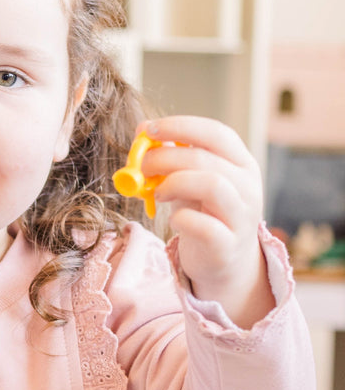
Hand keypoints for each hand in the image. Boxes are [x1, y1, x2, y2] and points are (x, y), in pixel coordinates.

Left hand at [143, 116, 273, 327]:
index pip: (216, 133)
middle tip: (141, 167)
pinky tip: (173, 220)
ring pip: (212, 185)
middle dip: (164, 158)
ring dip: (174, 183)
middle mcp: (248, 186)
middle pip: (206, 158)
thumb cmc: (204, 215)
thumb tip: (141, 131)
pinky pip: (205, 226)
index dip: (181, 127)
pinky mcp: (227, 245)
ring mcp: (241, 216)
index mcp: (241, 163)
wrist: (223, 262)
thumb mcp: (190, 182)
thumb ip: (171, 158)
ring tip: (157, 193)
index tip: (149, 130)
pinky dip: (181, 219)